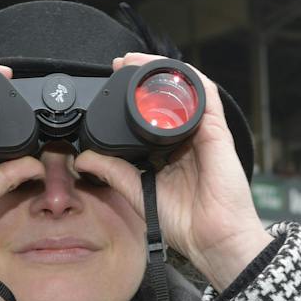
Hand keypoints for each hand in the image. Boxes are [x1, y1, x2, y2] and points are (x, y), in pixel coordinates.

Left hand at [72, 53, 271, 290]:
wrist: (212, 240)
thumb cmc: (186, 224)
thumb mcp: (138, 192)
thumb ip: (113, 171)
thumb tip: (83, 158)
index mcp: (171, 152)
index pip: (152, 115)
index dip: (133, 97)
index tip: (111, 83)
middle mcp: (188, 139)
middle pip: (168, 96)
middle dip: (145, 75)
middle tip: (120, 63)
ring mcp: (204, 134)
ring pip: (186, 89)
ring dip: (162, 70)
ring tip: (137, 61)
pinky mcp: (217, 133)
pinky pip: (206, 95)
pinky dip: (188, 78)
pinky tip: (168, 71)